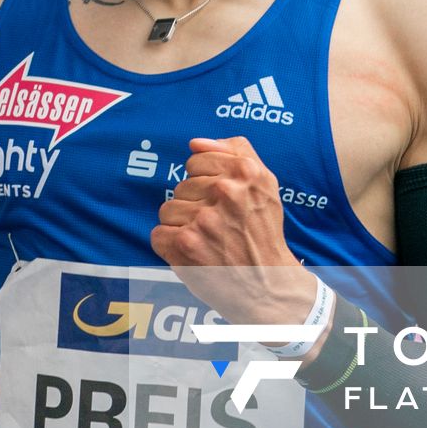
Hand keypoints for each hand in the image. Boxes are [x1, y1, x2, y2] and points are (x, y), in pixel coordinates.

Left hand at [150, 136, 316, 329]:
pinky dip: (170, 247)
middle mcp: (225, 192)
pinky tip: (194, 254)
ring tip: (206, 241)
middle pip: (181, 186)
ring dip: (182, 227)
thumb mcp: (264, 185)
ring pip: (167, 209)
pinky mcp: (185, 244)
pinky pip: (157, 234)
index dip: (204, 182)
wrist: (269, 285)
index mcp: (245, 172)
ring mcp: (204, 218)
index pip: (195, 161)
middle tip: (218, 227)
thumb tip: (195, 142)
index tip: (220, 202)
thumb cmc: (263, 234)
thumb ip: (234, 152)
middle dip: (194, 206)